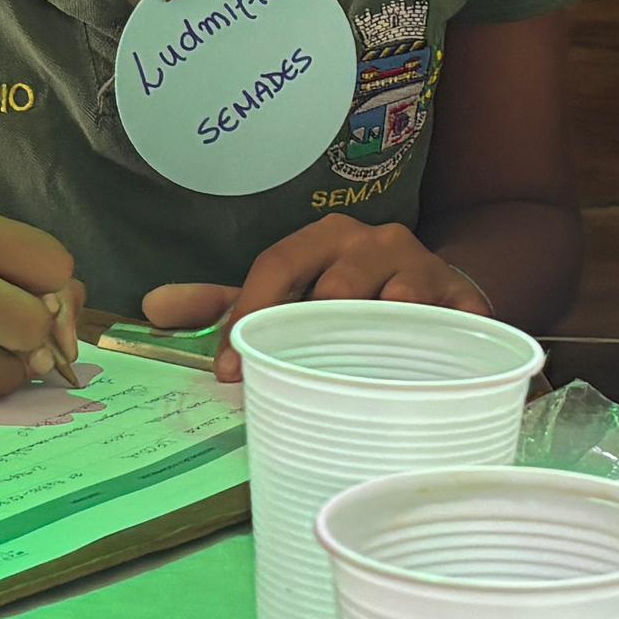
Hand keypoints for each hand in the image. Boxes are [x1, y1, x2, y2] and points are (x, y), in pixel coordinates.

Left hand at [145, 217, 496, 379]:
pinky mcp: (468, 306)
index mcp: (325, 237)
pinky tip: (424, 379)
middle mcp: (377, 243)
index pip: (278, 266)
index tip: (230, 372)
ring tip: (353, 377)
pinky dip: (441, 352)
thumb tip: (151, 307)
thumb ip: (224, 302)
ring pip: (397, 303)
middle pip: (337, 286)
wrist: (442, 287)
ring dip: (374, 341)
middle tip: (289, 380)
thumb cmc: (352, 294)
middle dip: (308, 335)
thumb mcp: (291, 290)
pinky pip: (455, 328)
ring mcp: (426, 272)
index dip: (249, 315)